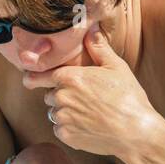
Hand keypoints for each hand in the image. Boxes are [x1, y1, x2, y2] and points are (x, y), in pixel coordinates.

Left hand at [23, 30, 162, 157]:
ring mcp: (62, 118)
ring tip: (89, 113)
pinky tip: (89, 126)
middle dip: (61, 95)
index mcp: (70, 77)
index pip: (39, 76)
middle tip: (84, 98)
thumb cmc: (128, 97)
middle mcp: (61, 97)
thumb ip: (98, 47)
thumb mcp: (116, 67)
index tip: (29, 79)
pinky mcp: (66, 136)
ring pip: (55, 113)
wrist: (135, 131)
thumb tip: (90, 28)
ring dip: (65, 112)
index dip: (34, 77)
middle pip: (50, 95)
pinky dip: (70, 128)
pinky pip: (60, 129)